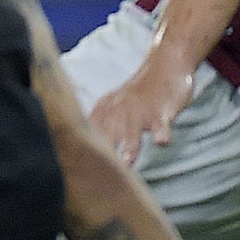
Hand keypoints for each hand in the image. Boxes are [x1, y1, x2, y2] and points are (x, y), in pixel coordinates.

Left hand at [88, 49, 194, 163]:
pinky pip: (161, 123)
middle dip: (100, 154)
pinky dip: (161, 132)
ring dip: (129, 146)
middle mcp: (118, 112)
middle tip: (95, 174)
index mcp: (103, 113)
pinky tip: (162, 142)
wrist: (165, 65)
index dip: (80, 152)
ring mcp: (140, 112)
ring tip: (127, 162)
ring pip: (132, 131)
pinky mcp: (161, 111)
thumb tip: (78, 146)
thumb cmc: (137, 94)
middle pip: (106, 135)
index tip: (74, 171)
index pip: (86, 134)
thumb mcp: (112, 105)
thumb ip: (98, 125)